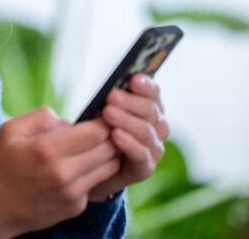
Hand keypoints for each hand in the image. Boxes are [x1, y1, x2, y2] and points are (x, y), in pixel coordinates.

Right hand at [0, 107, 120, 237]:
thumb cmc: (1, 165)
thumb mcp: (10, 130)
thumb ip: (41, 117)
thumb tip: (69, 122)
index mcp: (47, 150)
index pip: (95, 132)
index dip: (103, 122)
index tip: (100, 117)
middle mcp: (63, 173)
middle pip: (108, 149)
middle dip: (109, 137)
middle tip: (99, 131)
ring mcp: (71, 193)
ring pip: (109, 168)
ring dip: (106, 155)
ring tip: (92, 148)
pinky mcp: (75, 207)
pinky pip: (96, 183)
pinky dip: (92, 173)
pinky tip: (78, 168)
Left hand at [88, 74, 169, 200]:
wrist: (91, 169)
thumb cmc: (97, 133)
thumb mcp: (100, 112)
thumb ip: (110, 101)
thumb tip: (109, 88)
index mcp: (149, 108)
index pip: (154, 93)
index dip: (145, 85)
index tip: (133, 78)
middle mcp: (157, 127)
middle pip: (151, 111)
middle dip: (130, 102)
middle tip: (111, 96)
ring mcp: (154, 148)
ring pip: (147, 131)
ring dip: (127, 120)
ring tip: (108, 113)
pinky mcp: (145, 167)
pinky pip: (141, 154)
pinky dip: (129, 143)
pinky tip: (115, 135)